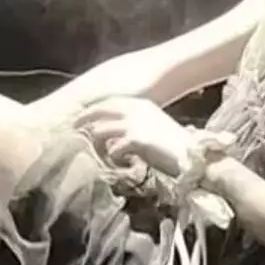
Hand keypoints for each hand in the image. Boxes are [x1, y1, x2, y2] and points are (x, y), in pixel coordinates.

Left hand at [74, 97, 201, 177]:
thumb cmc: (173, 144)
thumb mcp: (153, 125)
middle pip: (98, 111)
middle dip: (83, 119)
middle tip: (73, 129)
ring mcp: (134, 123)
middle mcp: (135, 109)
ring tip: (100, 155)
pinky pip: (112, 148)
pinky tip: (119, 163)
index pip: (108, 102)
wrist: (190, 155)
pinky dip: (112, 157)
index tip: (82, 116)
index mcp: (140, 104)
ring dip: (96, 144)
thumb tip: (113, 133)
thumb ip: (133, 124)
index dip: (93, 109)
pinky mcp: (135, 140)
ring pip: (99, 130)